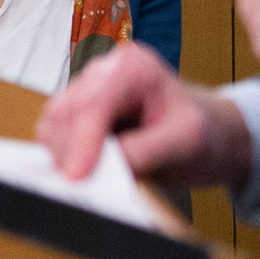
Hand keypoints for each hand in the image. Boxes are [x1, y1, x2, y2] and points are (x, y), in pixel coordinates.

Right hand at [38, 47, 254, 192]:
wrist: (206, 133)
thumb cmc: (201, 133)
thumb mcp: (184, 143)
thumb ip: (143, 153)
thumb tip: (103, 170)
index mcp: (134, 67)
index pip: (94, 104)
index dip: (81, 143)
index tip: (75, 179)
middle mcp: (104, 71)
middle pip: (65, 113)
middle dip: (70, 153)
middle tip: (84, 191)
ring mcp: (87, 89)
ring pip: (53, 124)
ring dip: (64, 157)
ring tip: (93, 181)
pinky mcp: (77, 111)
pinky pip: (54, 135)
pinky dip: (64, 157)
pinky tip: (89, 171)